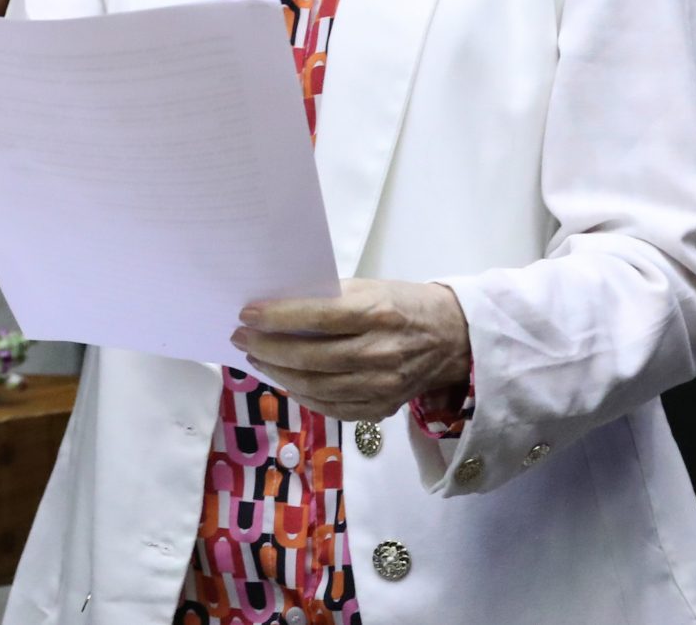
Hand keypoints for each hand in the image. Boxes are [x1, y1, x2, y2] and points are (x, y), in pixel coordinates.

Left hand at [232, 279, 471, 422]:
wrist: (452, 338)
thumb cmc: (403, 305)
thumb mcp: (370, 288)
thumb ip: (330, 299)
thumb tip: (279, 307)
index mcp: (376, 314)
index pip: (316, 318)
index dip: (276, 318)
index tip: (247, 314)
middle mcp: (379, 352)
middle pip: (311, 357)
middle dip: (268, 348)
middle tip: (242, 338)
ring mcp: (382, 385)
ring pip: (317, 387)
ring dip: (279, 374)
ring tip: (258, 359)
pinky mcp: (382, 407)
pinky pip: (333, 408)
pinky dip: (303, 395)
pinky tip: (286, 381)